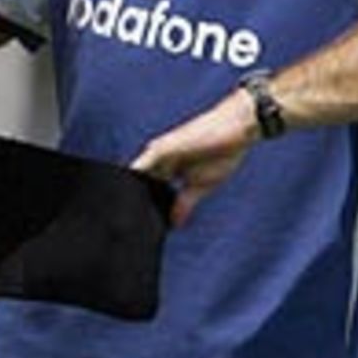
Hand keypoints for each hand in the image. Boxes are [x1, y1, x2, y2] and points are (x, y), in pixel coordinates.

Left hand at [130, 91, 257, 226]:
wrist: (235, 129)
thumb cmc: (221, 152)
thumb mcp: (201, 186)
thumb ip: (183, 204)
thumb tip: (174, 225)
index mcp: (166, 168)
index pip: (145, 190)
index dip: (139, 207)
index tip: (131, 227)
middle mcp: (157, 159)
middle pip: (136, 185)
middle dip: (130, 204)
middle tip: (123, 228)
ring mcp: (157, 153)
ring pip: (133, 178)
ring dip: (128, 195)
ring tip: (122, 220)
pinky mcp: (161, 149)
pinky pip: (139, 169)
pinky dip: (133, 184)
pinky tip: (129, 201)